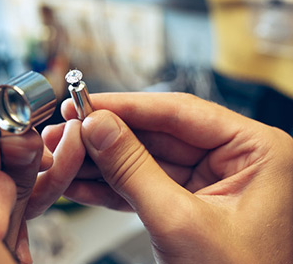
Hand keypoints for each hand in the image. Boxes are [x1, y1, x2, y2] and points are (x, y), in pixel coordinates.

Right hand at [44, 92, 292, 263]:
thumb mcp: (180, 223)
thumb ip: (134, 170)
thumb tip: (98, 127)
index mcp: (257, 150)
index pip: (181, 112)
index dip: (128, 106)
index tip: (89, 102)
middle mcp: (235, 159)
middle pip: (159, 134)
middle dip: (108, 136)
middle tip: (71, 127)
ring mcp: (210, 181)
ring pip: (146, 160)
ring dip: (103, 161)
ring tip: (67, 153)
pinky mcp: (188, 202)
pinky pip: (146, 185)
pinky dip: (112, 187)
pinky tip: (81, 182)